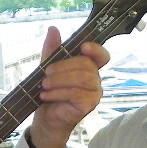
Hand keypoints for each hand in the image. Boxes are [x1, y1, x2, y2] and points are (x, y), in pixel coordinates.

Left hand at [25, 31, 108, 147]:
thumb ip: (52, 50)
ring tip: (44, 85)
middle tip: (45, 74)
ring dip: (60, 80)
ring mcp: (94, 92)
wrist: (46, 118)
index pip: (102, 55)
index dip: (96, 49)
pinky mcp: (89, 105)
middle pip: (86, 64)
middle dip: (63, 67)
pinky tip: (46, 95)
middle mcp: (95, 78)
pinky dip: (58, 92)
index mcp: (88, 67)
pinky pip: (77, 93)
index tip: (83, 47)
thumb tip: (53, 28)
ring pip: (83, 78)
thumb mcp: (47, 67)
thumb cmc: (50, 92)